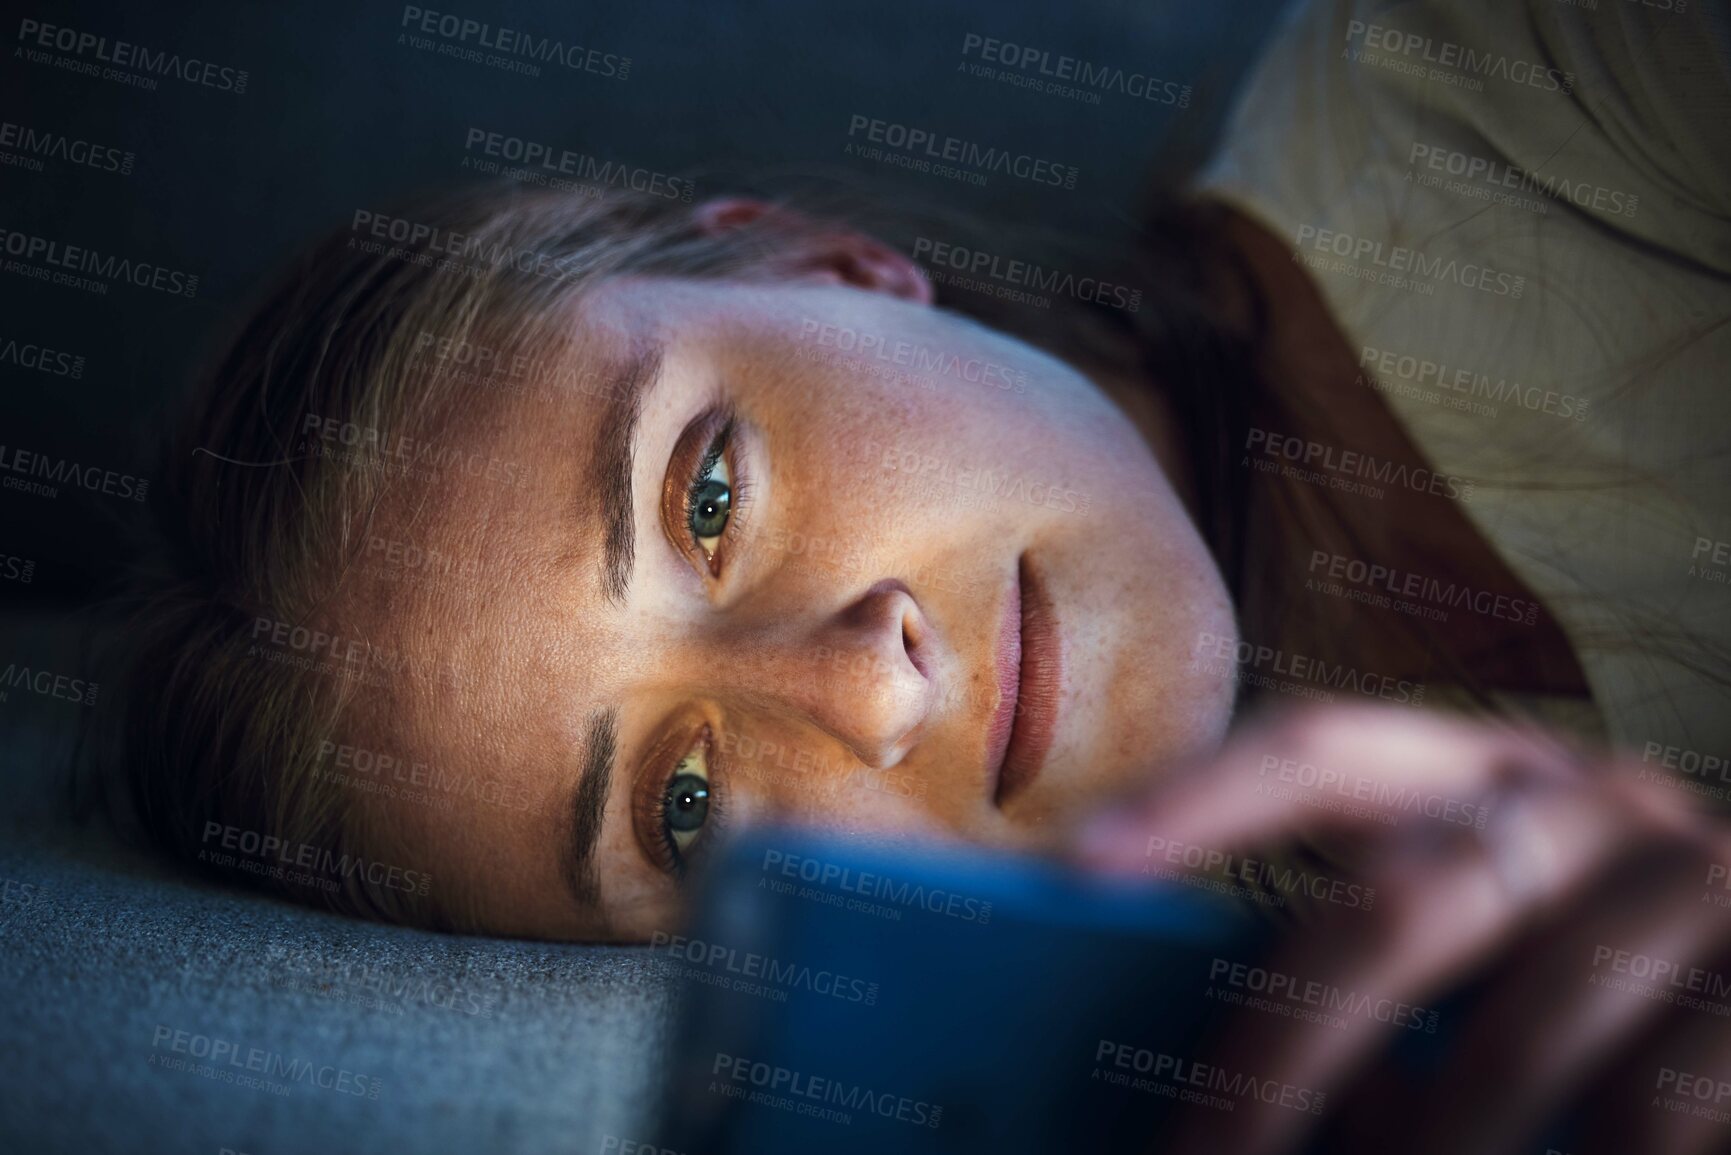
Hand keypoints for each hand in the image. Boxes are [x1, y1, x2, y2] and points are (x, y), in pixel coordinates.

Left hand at [1070, 703, 1730, 1154]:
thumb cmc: (1607, 966)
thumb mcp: (1493, 933)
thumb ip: (1380, 955)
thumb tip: (1204, 1068)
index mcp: (1483, 770)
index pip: (1317, 751)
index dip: (1198, 799)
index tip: (1082, 862)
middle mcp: (1584, 804)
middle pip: (1388, 918)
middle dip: (1274, 1063)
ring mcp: (1692, 891)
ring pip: (1508, 1047)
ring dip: (1415, 1153)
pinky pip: (1644, 1115)